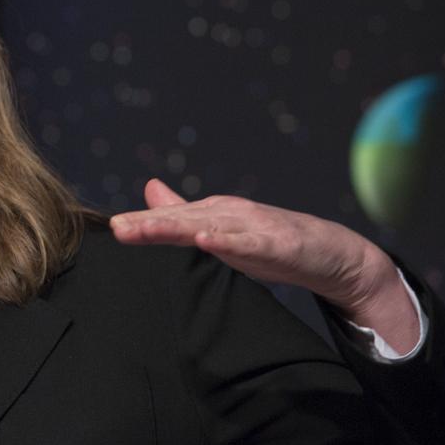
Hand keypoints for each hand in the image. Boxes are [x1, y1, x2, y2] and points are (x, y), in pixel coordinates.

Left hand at [110, 179, 418, 352]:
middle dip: (150, 224)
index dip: (143, 223)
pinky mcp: (279, 242)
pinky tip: (206, 240)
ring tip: (145, 230)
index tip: (112, 228)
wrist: (332, 253)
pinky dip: (228, 241)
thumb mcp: (223, 231)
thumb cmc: (272, 243)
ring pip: (209, 226)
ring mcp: (254, 226)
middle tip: (118, 228)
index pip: (171, 220)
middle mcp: (230, 214)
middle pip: (183, 219)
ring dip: (176, 228)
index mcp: (214, 214)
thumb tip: (149, 191)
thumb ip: (186, 214)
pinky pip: (250, 242)